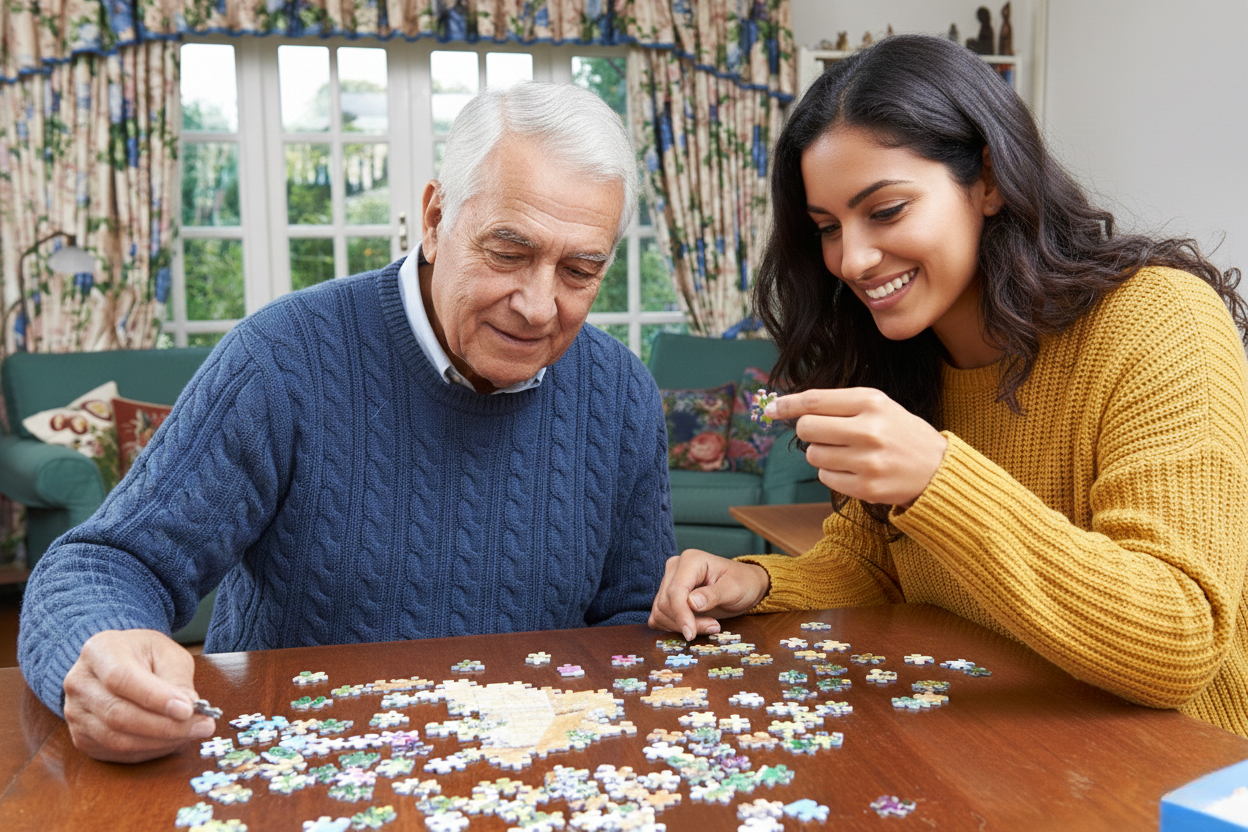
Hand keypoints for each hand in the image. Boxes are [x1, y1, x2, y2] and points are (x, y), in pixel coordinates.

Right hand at [62, 629, 213, 762]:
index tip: (188, 709)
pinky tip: (171, 740)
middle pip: (118, 715)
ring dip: (161, 742)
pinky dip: (149, 750)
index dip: (155, 698)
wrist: (116, 663)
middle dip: (165, 726)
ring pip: (117, 740)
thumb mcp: (166, 653)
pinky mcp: (82, 737)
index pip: (122, 679)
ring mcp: (75, 713)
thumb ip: (176, 679)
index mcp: (99, 651)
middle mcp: (80, 683)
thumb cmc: (143, 655)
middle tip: (202, 726)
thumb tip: (188, 710)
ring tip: (192, 733)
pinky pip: (117, 753)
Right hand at [648, 550, 770, 640]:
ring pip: (660, 612)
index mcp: (690, 560)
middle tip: (713, 627)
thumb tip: (691, 603)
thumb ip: (713, 595)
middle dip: (686, 622)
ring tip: (709, 625)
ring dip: (680, 626)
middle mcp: (675, 568)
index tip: (691, 634)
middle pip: (666, 603)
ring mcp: (668, 581)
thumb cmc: (742, 583)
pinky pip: (659, 616)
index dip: (681, 615)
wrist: (744, 585)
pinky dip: (673, 626)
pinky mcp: (666, 596)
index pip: (676, 591)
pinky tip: (693, 626)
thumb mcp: (734, 589)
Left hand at [770, 388, 946, 507]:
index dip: (787, 404)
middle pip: (806, 428)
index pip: (814, 401)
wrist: (938, 469)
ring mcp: (867, 461)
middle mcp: (868, 430)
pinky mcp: (866, 487)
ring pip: (813, 455)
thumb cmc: (899, 432)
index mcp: (870, 402)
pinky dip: (832, 473)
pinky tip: (854, 469)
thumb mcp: (877, 405)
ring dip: (822, 454)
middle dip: (809, 431)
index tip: (770, 409)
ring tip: (849, 452)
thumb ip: (836, 403)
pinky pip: (825, 477)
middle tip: (827, 433)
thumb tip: (784, 407)